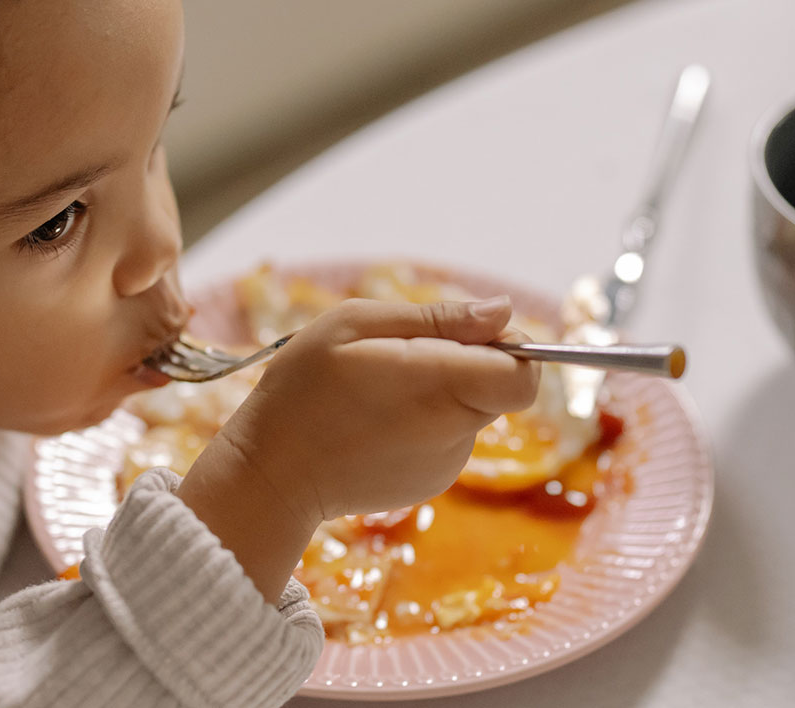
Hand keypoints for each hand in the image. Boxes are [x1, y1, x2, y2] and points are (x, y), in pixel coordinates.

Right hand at [176, 296, 538, 600]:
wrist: (271, 474)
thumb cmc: (302, 389)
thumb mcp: (353, 325)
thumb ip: (436, 317)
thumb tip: (503, 311)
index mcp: (439, 384)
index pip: (524, 372)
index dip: (509, 347)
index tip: (465, 335)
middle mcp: (454, 430)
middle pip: (500, 387)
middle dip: (466, 363)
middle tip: (400, 359)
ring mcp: (447, 463)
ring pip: (472, 411)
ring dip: (440, 392)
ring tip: (374, 393)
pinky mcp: (432, 482)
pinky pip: (447, 437)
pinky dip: (423, 422)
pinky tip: (373, 423)